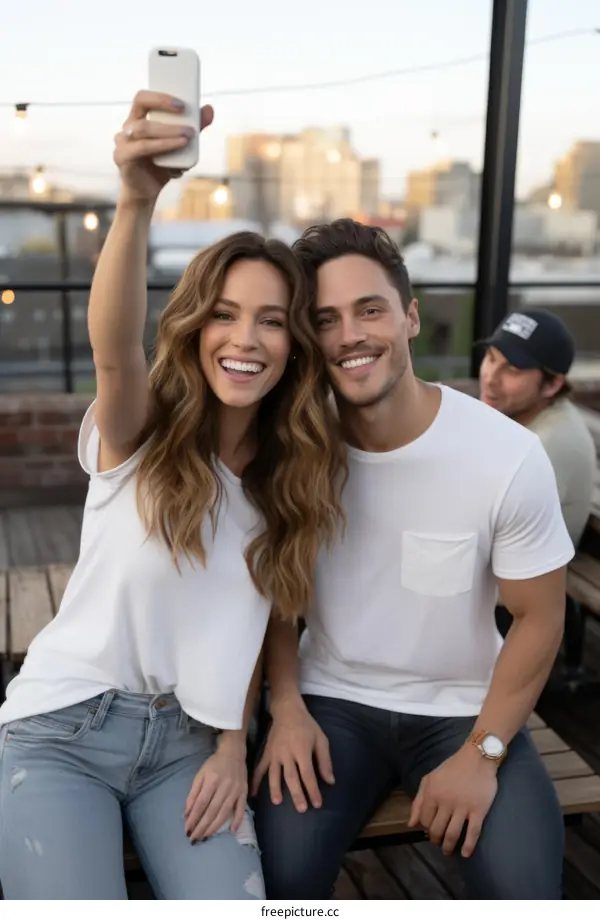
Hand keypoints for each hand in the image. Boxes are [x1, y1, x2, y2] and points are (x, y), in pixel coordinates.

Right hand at [114, 90, 213, 205]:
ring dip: (167, 131)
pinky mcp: (122, 158)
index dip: (161, 97)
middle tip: (186, 113)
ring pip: (143, 129)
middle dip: (164, 107)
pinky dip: (162, 146)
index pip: (143, 98)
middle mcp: (128, 128)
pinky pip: (142, 148)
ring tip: (188, 136)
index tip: (183, 104)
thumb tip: (209, 109)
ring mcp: (123, 142)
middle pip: (141, 108)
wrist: (148, 191)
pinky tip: (178, 146)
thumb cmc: (162, 164)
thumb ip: (193, 127)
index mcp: (138, 119)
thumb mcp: (180, 144)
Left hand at [184, 742, 246, 842]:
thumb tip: (187, 813)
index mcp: (212, 780)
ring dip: (214, 827)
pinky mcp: (244, 792)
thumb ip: (193, 793)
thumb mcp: (200, 775)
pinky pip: (241, 808)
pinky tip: (231, 831)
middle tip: (194, 839)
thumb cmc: (214, 764)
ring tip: (205, 837)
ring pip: (224, 812)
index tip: (187, 830)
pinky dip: (237, 820)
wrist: (234, 753)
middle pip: (212, 810)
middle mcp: (224, 786)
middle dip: (202, 827)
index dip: (194, 818)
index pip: (201, 803)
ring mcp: (236, 790)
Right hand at [251, 698, 333, 811]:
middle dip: (297, 794)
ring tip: (278, 802)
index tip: (317, 804)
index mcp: (302, 750)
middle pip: (291, 777)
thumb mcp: (321, 739)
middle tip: (302, 809)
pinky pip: (260, 768)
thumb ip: (325, 761)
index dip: (313, 790)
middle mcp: (287, 753)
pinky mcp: (266, 753)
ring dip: (276, 789)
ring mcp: (275, 753)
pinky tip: (254, 794)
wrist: (287, 711)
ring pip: (274, 774)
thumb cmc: (307, 726)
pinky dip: (256, 781)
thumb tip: (330, 781)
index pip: (308, 774)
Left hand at [408, 745, 498, 856]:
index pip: (424, 820)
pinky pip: (473, 832)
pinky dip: (468, 846)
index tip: (430, 831)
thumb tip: (411, 824)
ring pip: (452, 834)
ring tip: (448, 851)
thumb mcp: (430, 779)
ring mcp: (463, 807)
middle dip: (436, 840)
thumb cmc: (452, 768)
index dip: (426, 828)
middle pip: (437, 829)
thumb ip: (418, 800)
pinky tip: (466, 854)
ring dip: (448, 847)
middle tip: (439, 844)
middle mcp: (446, 802)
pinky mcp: (479, 810)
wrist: (477, 757)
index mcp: (432, 793)